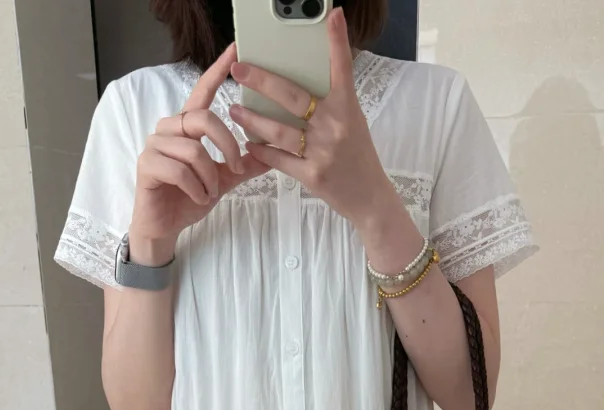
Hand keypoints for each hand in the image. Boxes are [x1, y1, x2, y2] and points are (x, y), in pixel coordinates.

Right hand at [130, 42, 268, 262]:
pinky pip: (179, 170)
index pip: (202, 92)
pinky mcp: (147, 165)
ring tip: (211, 192)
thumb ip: (243, 166)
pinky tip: (200, 198)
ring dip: (210, 176)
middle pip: (202, 118)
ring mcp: (155, 145)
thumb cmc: (189, 198)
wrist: (165, 227)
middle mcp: (169, 129)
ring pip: (193, 149)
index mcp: (187, 127)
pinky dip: (196, 188)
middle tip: (236, 167)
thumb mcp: (223, 180)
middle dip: (226, 144)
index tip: (234, 51)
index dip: (217, 71)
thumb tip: (271, 154)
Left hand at [228, 6, 396, 229]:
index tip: (333, 15)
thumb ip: (332, 99)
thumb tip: (305, 76)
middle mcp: (335, 126)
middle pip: (292, 97)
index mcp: (347, 108)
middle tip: (239, 70)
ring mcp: (322, 152)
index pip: (341, 68)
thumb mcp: (352, 121)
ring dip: (252, 119)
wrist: (369, 197)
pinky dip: (261, 151)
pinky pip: (279, 160)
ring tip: (234, 110)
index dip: (337, 41)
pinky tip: (249, 144)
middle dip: (262, 81)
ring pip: (279, 131)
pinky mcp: (312, 175)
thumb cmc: (357, 155)